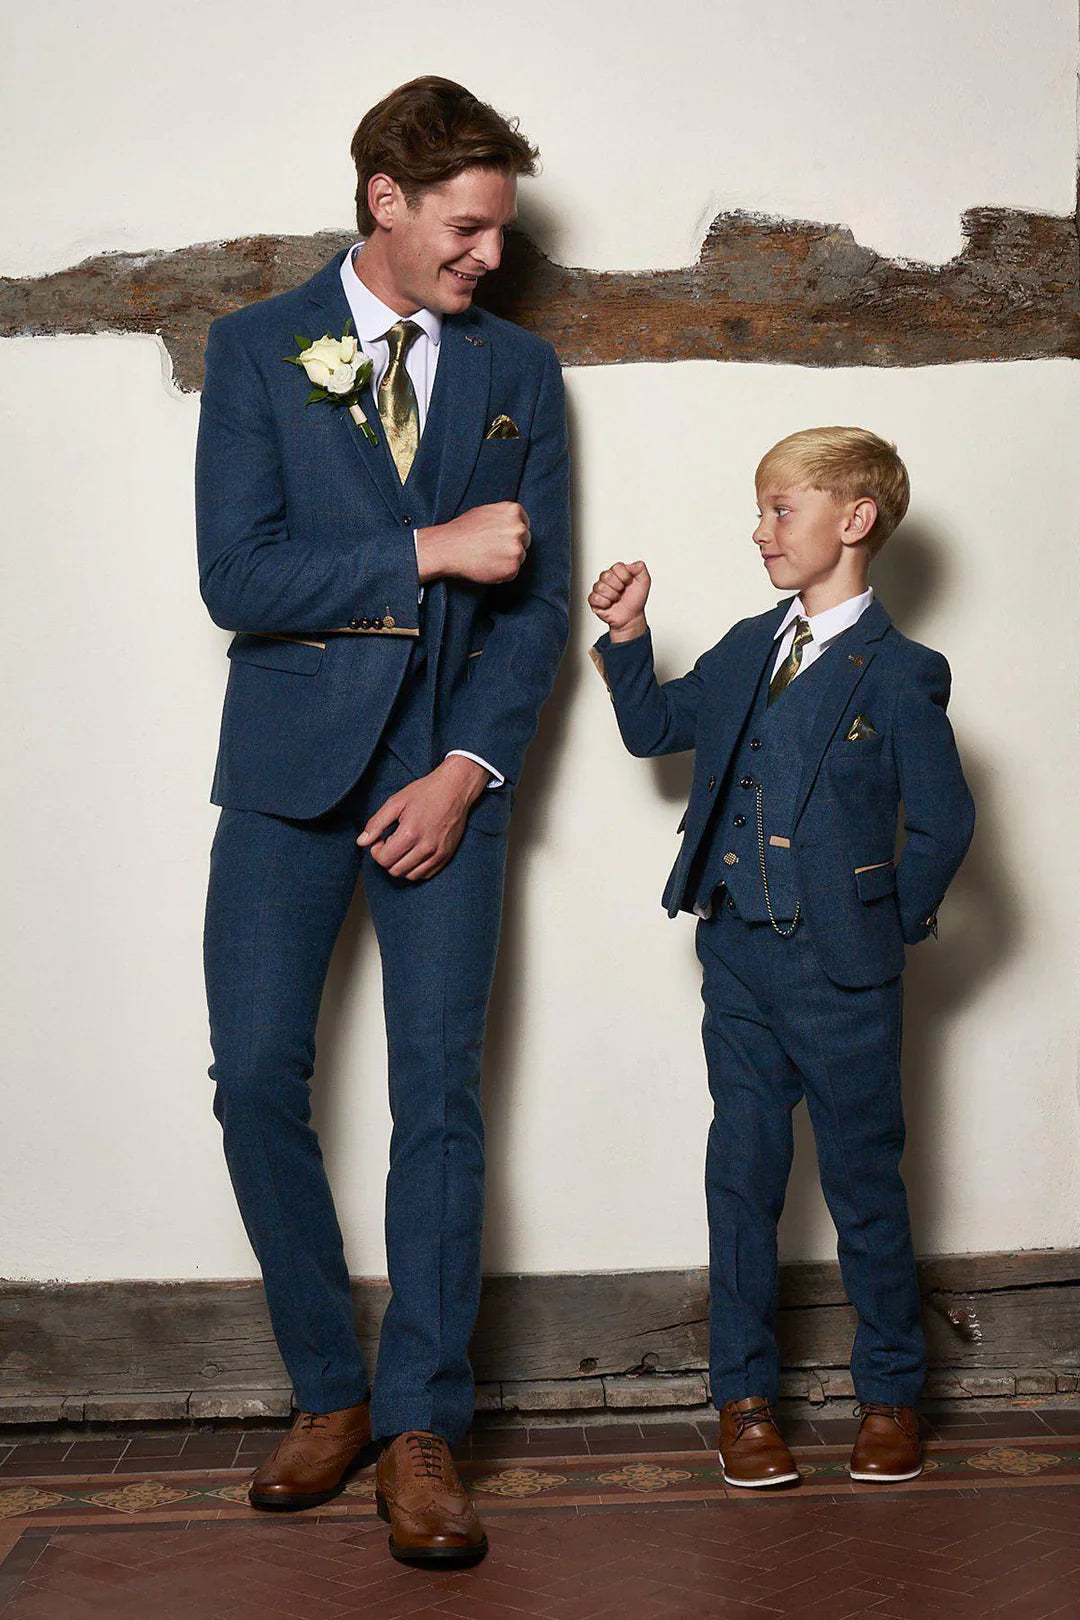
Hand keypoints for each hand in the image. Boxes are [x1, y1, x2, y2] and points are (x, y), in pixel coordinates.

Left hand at [356, 756, 488, 880]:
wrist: (455, 788)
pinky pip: (426, 874)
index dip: (376, 851)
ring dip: (401, 865)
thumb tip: (361, 842)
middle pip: (395, 870)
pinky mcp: (447, 855)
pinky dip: (416, 868)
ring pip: (410, 876)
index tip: (380, 839)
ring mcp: (438, 853)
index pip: (384, 860)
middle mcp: (426, 847)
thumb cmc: (425, 792)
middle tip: (390, 843)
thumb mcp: (396, 802)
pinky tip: (414, 852)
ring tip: (403, 847)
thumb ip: (376, 823)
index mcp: (410, 833)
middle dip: (387, 859)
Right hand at [416, 503, 529, 585]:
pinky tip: (486, 566)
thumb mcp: (486, 512)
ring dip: (507, 560)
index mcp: (513, 511)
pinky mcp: (513, 567)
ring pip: (520, 557)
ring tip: (486, 557)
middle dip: (512, 546)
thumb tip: (515, 524)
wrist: (448, 548)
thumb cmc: (463, 530)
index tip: (500, 538)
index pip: (524, 524)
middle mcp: (519, 528)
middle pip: (525, 541)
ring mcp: (517, 549)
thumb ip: (504, 517)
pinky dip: (501, 573)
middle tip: (491, 549)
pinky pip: (512, 572)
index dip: (511, 533)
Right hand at [588, 560, 650, 639]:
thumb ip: (640, 568)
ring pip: (600, 587)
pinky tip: (609, 604)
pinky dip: (604, 603)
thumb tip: (631, 564)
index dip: (625, 577)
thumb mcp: (644, 581)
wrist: (631, 617)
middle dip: (618, 586)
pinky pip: (594, 598)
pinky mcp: (594, 600)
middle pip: (606, 575)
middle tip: (622, 592)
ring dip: (612, 596)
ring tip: (616, 599)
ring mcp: (599, 589)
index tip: (629, 583)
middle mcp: (607, 579)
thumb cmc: (635, 600)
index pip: (617, 567)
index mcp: (617, 572)